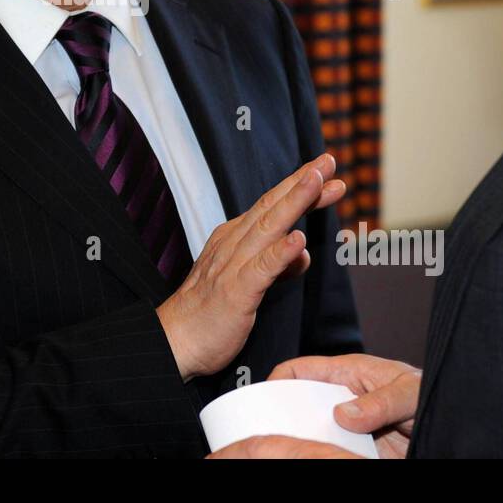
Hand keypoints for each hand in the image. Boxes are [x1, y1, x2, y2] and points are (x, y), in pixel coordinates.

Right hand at [155, 154, 345, 381]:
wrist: (174, 342)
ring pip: (268, 228)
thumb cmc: (210, 314)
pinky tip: (299, 240)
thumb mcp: (248, 281)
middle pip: (272, 207)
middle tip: (327, 161)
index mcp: (234, 239)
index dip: (298, 186)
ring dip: (294, 203)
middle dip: (301, 182)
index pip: (271, 206)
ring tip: (316, 182)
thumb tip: (303, 250)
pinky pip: (262, 269)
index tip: (323, 170)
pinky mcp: (236, 292)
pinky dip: (280, 253)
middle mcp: (233, 244)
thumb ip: (277, 263)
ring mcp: (233, 266)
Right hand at [207, 354, 420, 458]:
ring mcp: (350, 426)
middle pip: (301, 405)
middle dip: (285, 415)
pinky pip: (332, 453)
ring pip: (314, 433)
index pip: (300, 370)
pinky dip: (323, 456)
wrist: (461, 425)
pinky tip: (317, 459)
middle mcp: (344, 399)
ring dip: (305, 440)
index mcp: (349, 372)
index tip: (262, 400)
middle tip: (270, 431)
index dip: (277, 380)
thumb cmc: (434, 393)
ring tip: (289, 450)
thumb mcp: (410, 390)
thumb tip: (344, 412)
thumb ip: (380, 399)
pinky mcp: (359, 450)